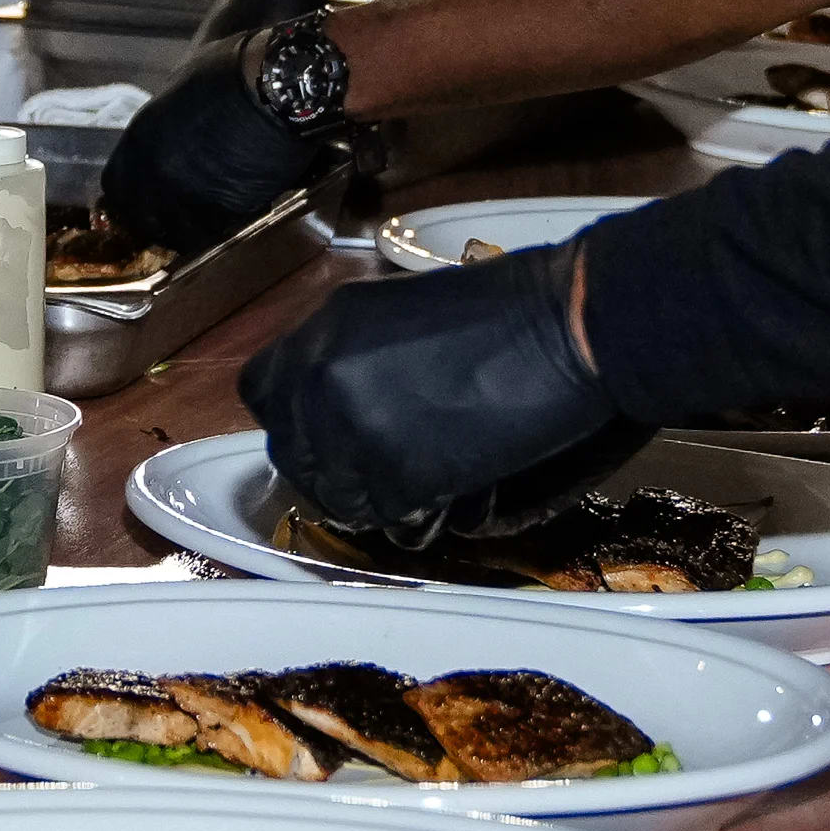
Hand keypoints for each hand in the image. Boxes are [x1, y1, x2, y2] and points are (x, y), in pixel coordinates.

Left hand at [98, 32, 339, 253]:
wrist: (277, 87)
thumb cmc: (230, 73)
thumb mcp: (180, 89)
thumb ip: (163, 123)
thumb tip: (164, 138)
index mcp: (139, 142)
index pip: (116, 192)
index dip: (133, 201)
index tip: (149, 201)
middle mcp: (156, 175)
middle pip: (145, 222)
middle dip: (162, 223)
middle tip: (183, 216)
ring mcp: (189, 197)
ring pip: (184, 234)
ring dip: (198, 228)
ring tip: (217, 214)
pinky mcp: (226, 212)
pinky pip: (220, 232)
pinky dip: (229, 224)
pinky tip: (242, 208)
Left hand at [243, 245, 643, 545]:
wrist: (568, 325)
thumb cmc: (506, 310)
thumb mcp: (397, 312)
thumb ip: (353, 355)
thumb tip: (341, 402)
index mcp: (322, 330)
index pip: (261, 394)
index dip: (297, 423)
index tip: (329, 436)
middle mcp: (320, 375)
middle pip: (292, 456)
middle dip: (335, 470)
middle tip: (383, 472)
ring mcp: (353, 427)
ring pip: (339, 497)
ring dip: (378, 500)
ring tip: (425, 484)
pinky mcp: (397, 472)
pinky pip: (391, 520)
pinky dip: (421, 517)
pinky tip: (454, 494)